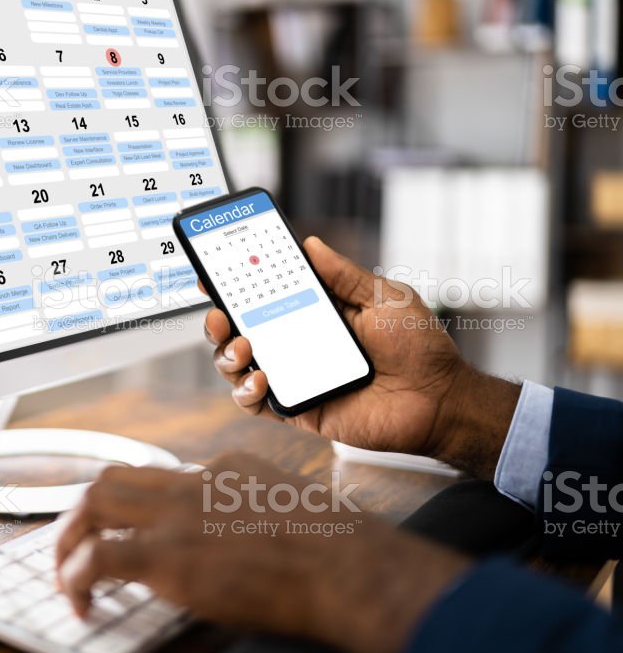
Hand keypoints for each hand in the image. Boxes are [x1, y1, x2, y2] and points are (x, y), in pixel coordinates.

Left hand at [56, 453, 469, 652]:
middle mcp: (192, 482)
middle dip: (84, 512)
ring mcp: (175, 515)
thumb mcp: (294, 506)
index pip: (160, 477)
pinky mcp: (166, 556)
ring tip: (66, 575)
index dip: (136, 509)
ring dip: (70, 538)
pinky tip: (81, 601)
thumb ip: (257, 508)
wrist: (349, 567)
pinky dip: (76, 576)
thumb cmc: (340, 548)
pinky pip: (98, 557)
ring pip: (94, 502)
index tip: (130, 533)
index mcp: (225, 468)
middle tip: (78, 545)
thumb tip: (243, 535)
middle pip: (114, 477)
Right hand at [204, 237, 519, 477]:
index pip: (264, 294)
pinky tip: (261, 377)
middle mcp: (297, 341)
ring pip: (238, 364)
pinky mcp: (297, 408)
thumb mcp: (384, 298)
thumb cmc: (419, 348)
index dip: (235, 282)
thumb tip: (311, 244)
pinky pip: (256, 403)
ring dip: (227, 353)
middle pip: (239, 328)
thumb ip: (344, 275)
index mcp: (315, 311)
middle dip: (218, 318)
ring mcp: (294, 375)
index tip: (213, 268)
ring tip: (243, 345)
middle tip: (218, 312)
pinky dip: (246, 390)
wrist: (438, 399)